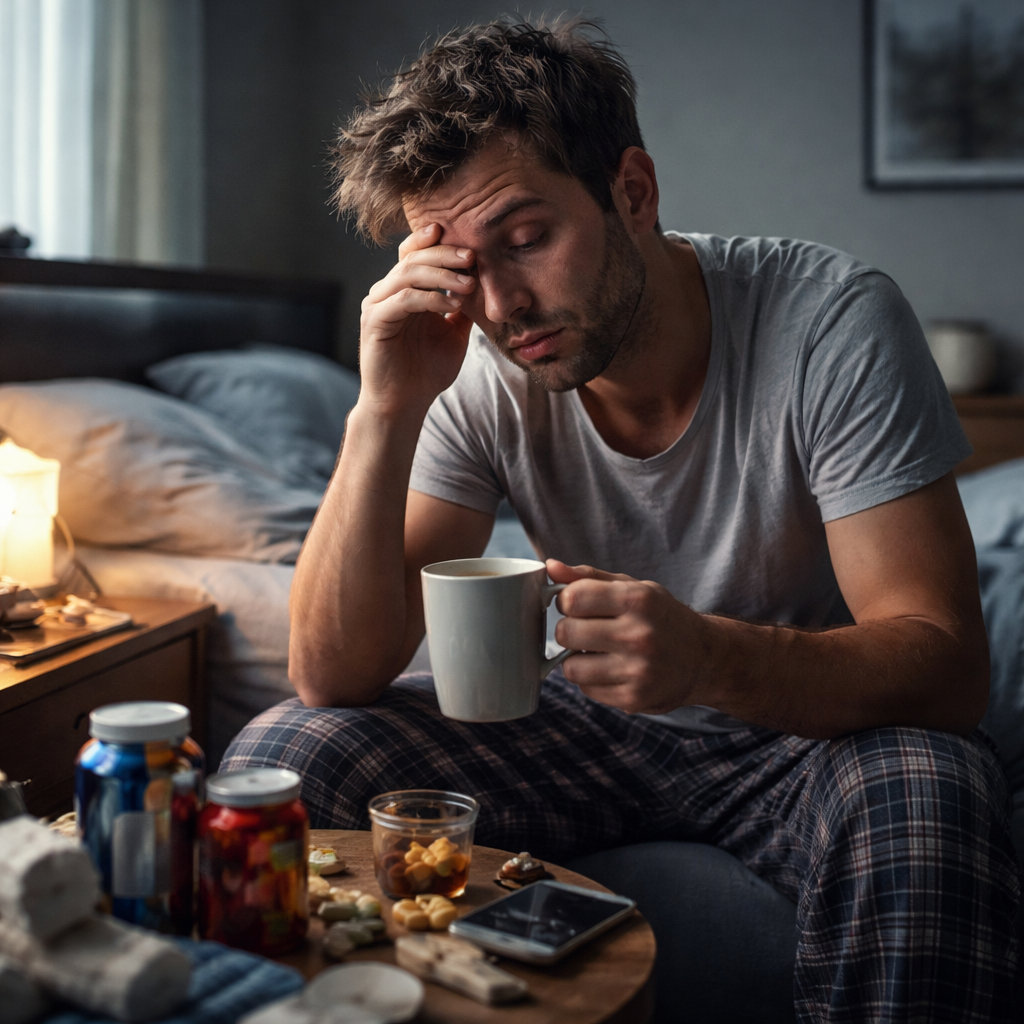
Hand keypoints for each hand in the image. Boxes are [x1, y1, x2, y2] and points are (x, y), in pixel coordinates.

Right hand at [358, 223, 477, 418]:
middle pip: (412, 258)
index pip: (415, 254)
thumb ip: (463, 308)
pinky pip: (404, 300)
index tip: (467, 243)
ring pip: (408, 274)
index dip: (436, 243)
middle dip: (445, 254)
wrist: (405, 405)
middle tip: (472, 257)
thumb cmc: (427, 372)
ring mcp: (378, 306)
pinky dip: (430, 298)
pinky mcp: (375, 322)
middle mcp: (387, 293)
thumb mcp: (454, 334)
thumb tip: (485, 286)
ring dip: (442, 275)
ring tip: (469, 283)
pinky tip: (452, 304)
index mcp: (404, 291)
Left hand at [547, 559, 707, 713]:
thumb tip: (550, 567)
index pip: (572, 598)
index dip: (566, 601)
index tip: (577, 604)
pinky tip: (613, 670)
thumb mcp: (633, 588)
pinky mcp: (633, 699)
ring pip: (570, 667)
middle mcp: (639, 635)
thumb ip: (589, 577)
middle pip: (565, 633)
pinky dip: (592, 680)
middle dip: (569, 630)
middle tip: (587, 630)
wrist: (704, 659)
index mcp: (638, 600)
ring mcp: (637, 671)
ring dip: (577, 659)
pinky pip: (586, 689)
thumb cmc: (660, 617)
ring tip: (599, 651)